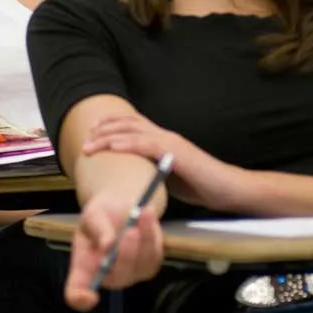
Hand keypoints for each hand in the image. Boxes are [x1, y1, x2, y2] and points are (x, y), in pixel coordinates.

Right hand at [64, 189, 162, 311]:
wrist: (121, 206)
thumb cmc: (101, 215)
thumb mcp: (92, 214)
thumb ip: (98, 228)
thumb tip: (108, 245)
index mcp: (83, 268)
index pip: (76, 292)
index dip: (80, 299)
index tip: (89, 296)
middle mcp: (106, 276)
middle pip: (117, 278)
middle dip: (126, 256)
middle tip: (130, 231)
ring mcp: (130, 274)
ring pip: (140, 265)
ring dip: (143, 240)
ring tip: (142, 213)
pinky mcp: (149, 265)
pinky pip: (154, 254)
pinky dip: (151, 233)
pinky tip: (147, 214)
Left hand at [83, 114, 230, 208]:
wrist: (227, 189)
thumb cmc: (199, 185)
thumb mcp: (167, 175)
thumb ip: (150, 169)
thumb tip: (129, 177)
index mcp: (161, 139)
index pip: (130, 124)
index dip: (109, 125)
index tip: (90, 133)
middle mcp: (164, 135)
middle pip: (127, 123)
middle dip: (103, 128)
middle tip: (84, 139)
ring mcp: (171, 141)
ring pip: (133, 131)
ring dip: (108, 136)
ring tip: (91, 144)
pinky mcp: (177, 152)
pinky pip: (148, 144)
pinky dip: (128, 144)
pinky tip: (113, 147)